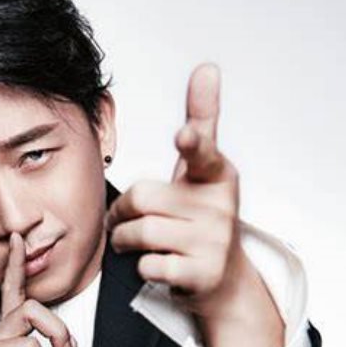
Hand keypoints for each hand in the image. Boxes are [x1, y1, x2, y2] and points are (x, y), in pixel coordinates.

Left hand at [106, 63, 282, 346]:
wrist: (223, 279)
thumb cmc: (200, 217)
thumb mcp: (202, 170)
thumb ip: (201, 122)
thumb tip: (207, 67)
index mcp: (216, 174)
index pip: (202, 151)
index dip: (191, 142)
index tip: (183, 134)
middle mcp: (219, 206)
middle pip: (141, 196)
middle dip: (123, 211)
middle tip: (130, 220)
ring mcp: (214, 241)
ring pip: (139, 231)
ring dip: (125, 240)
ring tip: (138, 243)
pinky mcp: (202, 274)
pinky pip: (148, 264)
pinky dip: (142, 267)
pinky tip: (159, 265)